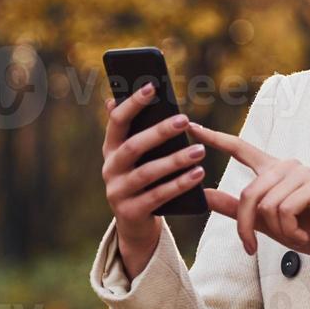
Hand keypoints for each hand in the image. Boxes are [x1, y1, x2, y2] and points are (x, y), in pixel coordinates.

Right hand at [99, 83, 208, 276]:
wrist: (134, 222)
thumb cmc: (141, 179)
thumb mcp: (136, 155)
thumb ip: (135, 129)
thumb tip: (118, 97)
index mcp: (110, 148)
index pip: (117, 121)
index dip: (133, 103)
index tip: (152, 86)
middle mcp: (109, 168)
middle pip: (133, 146)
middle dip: (159, 132)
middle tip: (184, 119)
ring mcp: (117, 192)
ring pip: (147, 173)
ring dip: (175, 160)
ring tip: (200, 151)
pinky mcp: (131, 212)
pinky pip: (158, 196)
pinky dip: (179, 185)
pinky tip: (198, 174)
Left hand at [187, 121, 309, 279]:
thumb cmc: (301, 230)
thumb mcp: (262, 221)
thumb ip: (234, 207)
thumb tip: (205, 194)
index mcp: (272, 170)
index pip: (240, 148)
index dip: (215, 138)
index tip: (193, 127)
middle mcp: (286, 165)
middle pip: (250, 193)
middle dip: (248, 226)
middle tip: (252, 246)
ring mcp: (303, 173)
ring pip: (267, 204)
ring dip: (277, 230)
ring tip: (293, 234)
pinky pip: (285, 209)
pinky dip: (289, 230)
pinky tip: (302, 234)